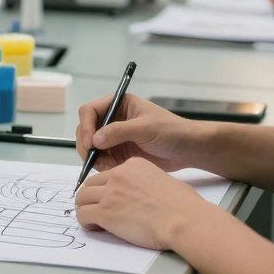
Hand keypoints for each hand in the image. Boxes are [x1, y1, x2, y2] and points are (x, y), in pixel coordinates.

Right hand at [75, 94, 199, 173]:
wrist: (187, 150)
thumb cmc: (171, 131)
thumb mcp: (145, 128)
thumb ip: (119, 131)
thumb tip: (95, 140)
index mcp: (118, 105)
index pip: (90, 111)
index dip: (85, 126)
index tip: (90, 142)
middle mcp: (113, 119)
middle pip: (86, 129)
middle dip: (86, 144)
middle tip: (93, 158)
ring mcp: (115, 137)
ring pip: (91, 146)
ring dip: (94, 157)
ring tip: (108, 165)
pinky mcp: (119, 153)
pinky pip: (101, 159)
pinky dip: (102, 165)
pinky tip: (113, 168)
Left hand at [75, 158, 211, 249]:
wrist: (183, 220)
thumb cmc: (182, 206)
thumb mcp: (162, 180)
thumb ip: (144, 182)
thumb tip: (140, 194)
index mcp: (133, 165)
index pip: (107, 175)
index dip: (105, 189)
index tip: (108, 200)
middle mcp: (118, 175)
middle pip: (90, 184)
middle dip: (90, 198)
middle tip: (96, 210)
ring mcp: (110, 193)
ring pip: (81, 198)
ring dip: (85, 209)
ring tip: (94, 221)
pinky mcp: (106, 212)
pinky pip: (83, 215)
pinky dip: (85, 222)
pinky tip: (95, 228)